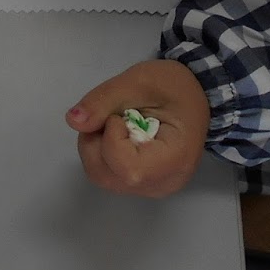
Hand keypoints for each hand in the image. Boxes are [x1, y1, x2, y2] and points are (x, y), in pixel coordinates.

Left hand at [65, 59, 209, 197]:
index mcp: (175, 159)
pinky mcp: (144, 185)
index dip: (110, 139)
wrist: (196, 96)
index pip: (126, 168)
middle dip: (95, 141)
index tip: (119, 114)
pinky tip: (119, 136)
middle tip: (112, 115)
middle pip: (107, 175)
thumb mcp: (138, 81)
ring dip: (96, 146)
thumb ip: (104, 100)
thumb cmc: (173, 86)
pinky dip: (102, 153)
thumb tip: (73, 121)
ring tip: (117, 123)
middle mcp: (164, 183)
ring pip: (103, 176)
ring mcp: (154, 188)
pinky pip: (108, 175)